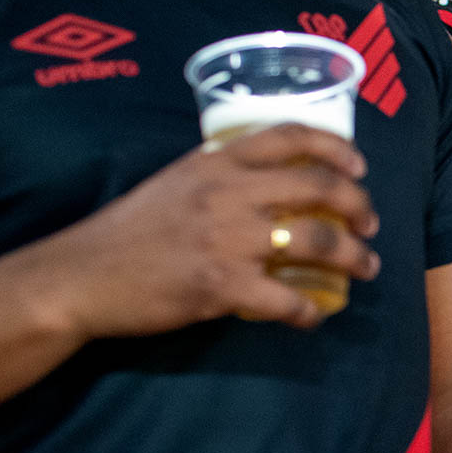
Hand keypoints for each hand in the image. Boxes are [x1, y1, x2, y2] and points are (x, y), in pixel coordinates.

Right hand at [51, 123, 379, 336]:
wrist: (81, 276)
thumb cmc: (129, 229)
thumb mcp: (176, 180)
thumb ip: (222, 174)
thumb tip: (271, 179)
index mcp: (216, 161)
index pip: (289, 135)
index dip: (335, 146)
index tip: (360, 165)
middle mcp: (229, 192)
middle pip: (320, 188)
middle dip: (359, 206)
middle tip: (371, 224)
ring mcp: (228, 240)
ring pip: (317, 242)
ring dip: (354, 257)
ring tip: (367, 266)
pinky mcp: (223, 287)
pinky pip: (287, 299)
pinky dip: (309, 311)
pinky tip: (312, 316)